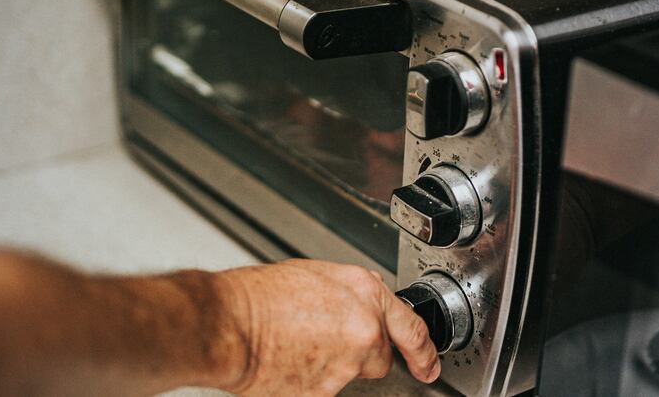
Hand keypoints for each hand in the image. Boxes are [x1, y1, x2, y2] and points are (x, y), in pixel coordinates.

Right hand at [216, 259, 439, 395]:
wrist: (229, 323)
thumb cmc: (261, 295)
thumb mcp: (318, 275)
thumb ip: (352, 292)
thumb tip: (365, 302)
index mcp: (365, 293)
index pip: (412, 328)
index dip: (424, 351)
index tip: (429, 363)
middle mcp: (364, 329)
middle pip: (381, 355)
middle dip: (362, 352)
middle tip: (328, 340)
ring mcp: (347, 364)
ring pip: (351, 372)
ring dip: (333, 363)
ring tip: (298, 344)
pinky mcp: (326, 392)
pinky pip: (327, 387)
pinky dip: (313, 378)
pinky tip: (291, 360)